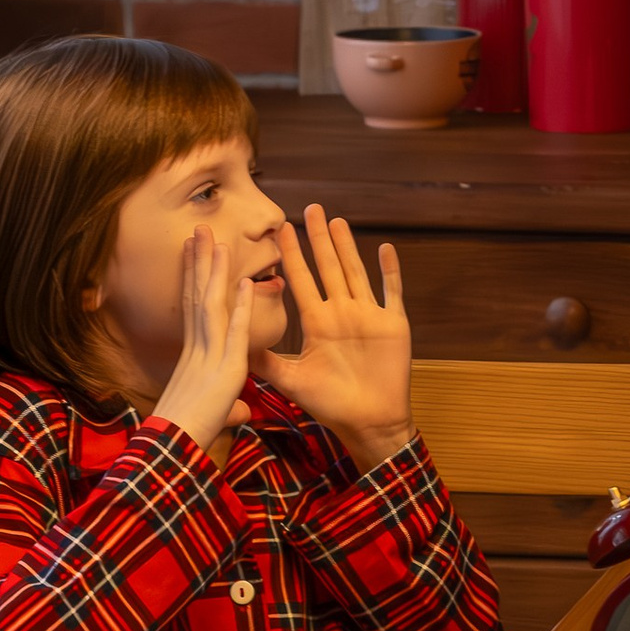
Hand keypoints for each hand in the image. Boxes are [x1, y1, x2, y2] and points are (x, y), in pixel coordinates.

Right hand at [150, 228, 254, 457]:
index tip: (193, 251)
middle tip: (201, 230)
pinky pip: (234, 333)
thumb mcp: (216, 415)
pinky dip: (239, 307)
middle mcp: (198, 348)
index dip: (193, 277)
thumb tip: (243, 412)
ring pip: (212, 305)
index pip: (193, 307)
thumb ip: (230, 407)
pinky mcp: (227, 369)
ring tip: (219, 240)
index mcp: (193, 355)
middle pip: (198, 296)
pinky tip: (244, 283)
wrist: (175, 449)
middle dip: (200, 261)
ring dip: (216, 272)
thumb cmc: (189, 435)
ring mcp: (210, 355)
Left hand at [255, 207, 414, 472]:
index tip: (280, 229)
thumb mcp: (293, 381)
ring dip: (348, 247)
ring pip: (356, 273)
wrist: (369, 422)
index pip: (301, 281)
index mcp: (317, 323)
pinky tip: (385, 250)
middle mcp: (341, 314)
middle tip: (310, 208)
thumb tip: (236, 344)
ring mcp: (368, 317)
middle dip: (319, 239)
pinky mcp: (393, 325)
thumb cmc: (331, 404)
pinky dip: (390, 272)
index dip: (292, 255)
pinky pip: (392, 293)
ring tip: (338, 221)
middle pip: (328, 268)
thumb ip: (267, 362)